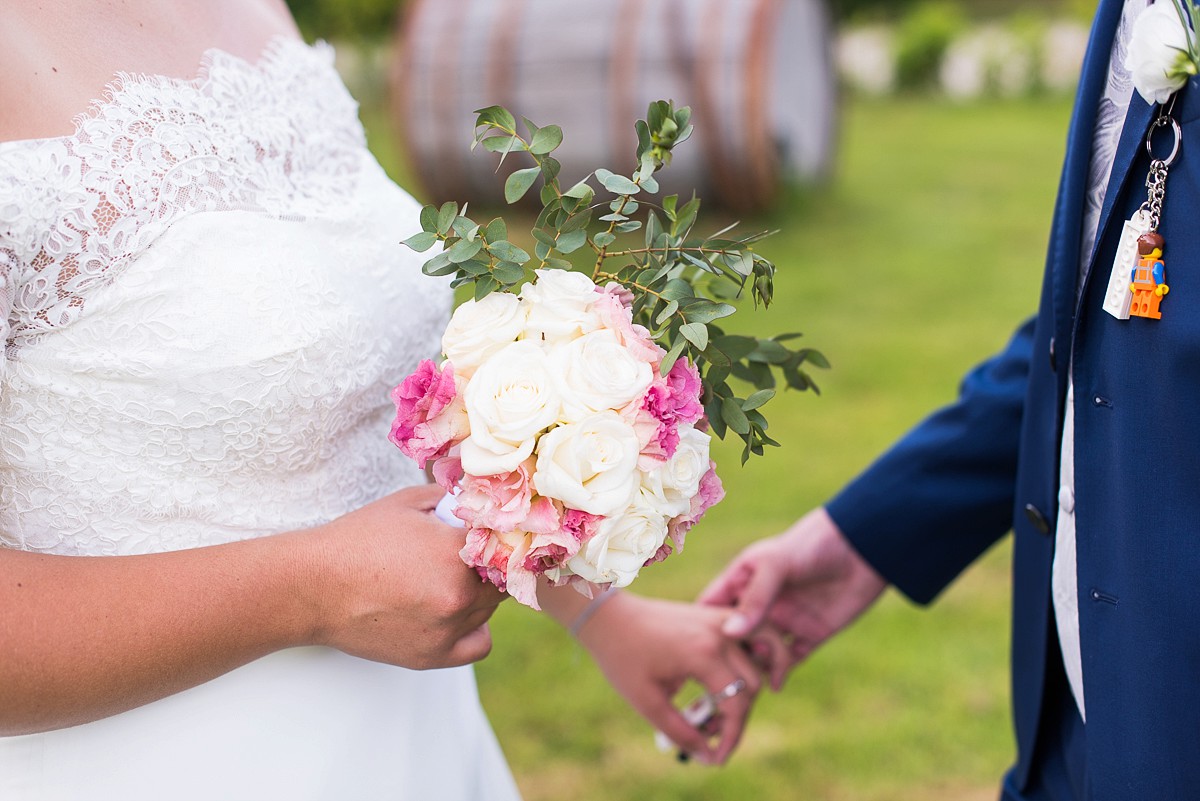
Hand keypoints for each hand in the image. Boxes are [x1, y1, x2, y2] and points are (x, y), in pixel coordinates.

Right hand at [306, 483, 505, 669]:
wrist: (313, 587)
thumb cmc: (357, 539)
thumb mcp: (408, 502)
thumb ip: (453, 499)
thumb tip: (481, 500)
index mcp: (454, 552)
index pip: (504, 541)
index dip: (497, 534)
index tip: (486, 531)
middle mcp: (457, 594)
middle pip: (500, 576)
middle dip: (487, 562)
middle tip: (462, 553)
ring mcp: (447, 629)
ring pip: (490, 607)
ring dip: (478, 592)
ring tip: (442, 578)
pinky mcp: (433, 656)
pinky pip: (479, 644)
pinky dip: (474, 628)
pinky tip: (455, 612)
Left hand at [574, 592, 760, 764]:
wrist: (610, 616)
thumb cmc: (623, 656)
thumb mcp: (647, 701)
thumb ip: (680, 731)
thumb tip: (708, 757)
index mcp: (703, 654)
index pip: (738, 703)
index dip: (732, 736)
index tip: (717, 757)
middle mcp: (721, 633)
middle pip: (753, 685)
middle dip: (737, 717)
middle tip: (708, 731)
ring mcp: (721, 620)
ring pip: (760, 660)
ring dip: (749, 690)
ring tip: (720, 709)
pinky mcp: (718, 616)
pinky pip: (752, 639)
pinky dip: (751, 663)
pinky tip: (727, 685)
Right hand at [698, 507, 885, 689]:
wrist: (863, 546)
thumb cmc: (812, 543)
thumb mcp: (776, 564)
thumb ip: (755, 599)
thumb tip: (730, 634)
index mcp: (743, 582)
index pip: (710, 608)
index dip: (696, 627)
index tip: (682, 650)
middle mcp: (761, 604)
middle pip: (733, 638)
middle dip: (724, 658)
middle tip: (716, 678)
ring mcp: (785, 620)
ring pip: (761, 653)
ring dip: (753, 669)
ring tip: (746, 685)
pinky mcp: (811, 634)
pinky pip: (791, 660)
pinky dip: (782, 675)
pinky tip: (775, 685)